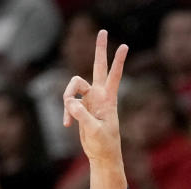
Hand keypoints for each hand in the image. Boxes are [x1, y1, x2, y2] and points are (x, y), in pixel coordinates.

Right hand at [63, 30, 128, 165]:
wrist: (102, 155)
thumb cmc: (104, 145)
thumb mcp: (95, 132)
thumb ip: (83, 116)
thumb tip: (71, 103)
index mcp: (108, 99)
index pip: (114, 76)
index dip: (118, 61)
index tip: (124, 45)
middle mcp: (99, 95)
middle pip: (98, 66)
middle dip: (100, 49)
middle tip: (103, 31)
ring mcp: (90, 100)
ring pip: (74, 85)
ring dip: (67, 98)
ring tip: (68, 117)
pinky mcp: (82, 107)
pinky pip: (69, 101)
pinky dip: (66, 112)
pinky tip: (66, 125)